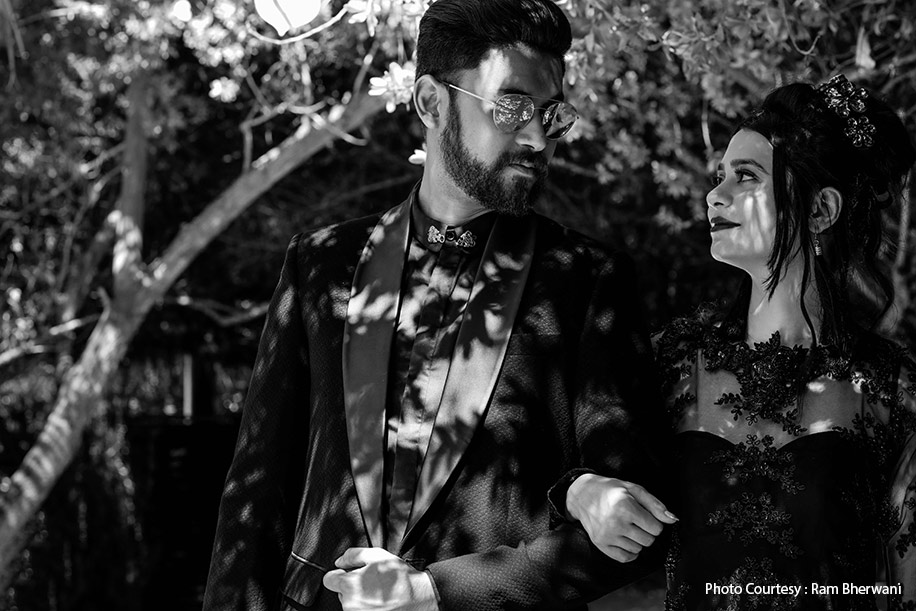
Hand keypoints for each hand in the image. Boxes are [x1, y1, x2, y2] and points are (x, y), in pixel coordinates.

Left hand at [322, 547, 437, 610]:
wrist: (419, 599)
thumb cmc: (401, 579)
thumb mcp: (378, 555)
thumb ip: (353, 555)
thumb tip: (340, 561)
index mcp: (350, 585)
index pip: (329, 580)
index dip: (339, 574)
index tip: (347, 575)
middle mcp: (350, 604)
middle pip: (342, 593)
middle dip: (353, 587)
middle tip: (372, 582)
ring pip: (352, 604)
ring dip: (361, 599)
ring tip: (380, 593)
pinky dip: (368, 608)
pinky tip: (381, 603)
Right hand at [566, 474, 676, 562]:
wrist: (582, 494)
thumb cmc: (610, 490)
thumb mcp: (633, 489)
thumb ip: (655, 505)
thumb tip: (673, 520)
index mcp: (625, 507)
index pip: (656, 528)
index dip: (654, 521)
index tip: (644, 515)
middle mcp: (615, 523)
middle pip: (648, 540)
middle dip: (646, 531)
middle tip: (635, 520)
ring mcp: (607, 535)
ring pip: (638, 549)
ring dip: (637, 540)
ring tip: (626, 527)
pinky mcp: (600, 544)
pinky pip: (625, 558)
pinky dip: (629, 551)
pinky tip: (624, 539)